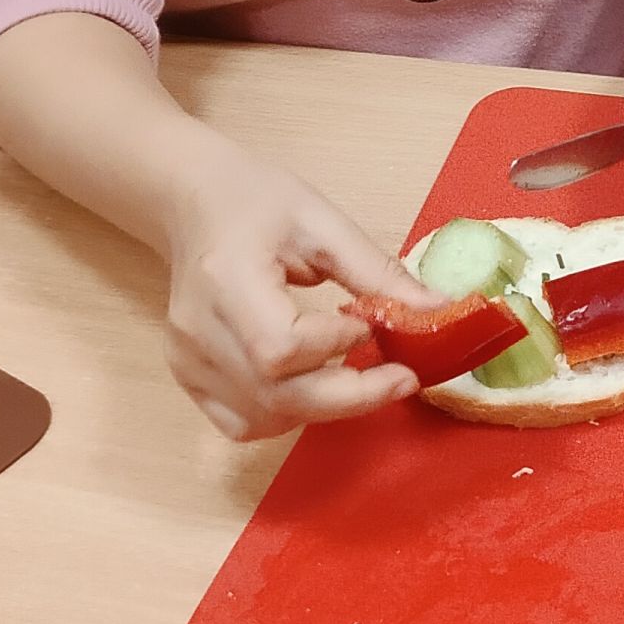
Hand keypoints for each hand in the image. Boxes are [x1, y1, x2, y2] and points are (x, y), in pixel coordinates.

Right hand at [160, 158, 441, 440]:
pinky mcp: (187, 376)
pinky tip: (313, 383)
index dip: (335, 348)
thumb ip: (377, 271)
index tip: (373, 326)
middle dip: (351, 397)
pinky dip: (288, 414)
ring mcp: (186, 360)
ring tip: (356, 373)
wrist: (194, 202)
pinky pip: (243, 422)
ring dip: (324, 407)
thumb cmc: (256, 201)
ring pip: (264, 418)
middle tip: (399, 378)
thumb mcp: (323, 221)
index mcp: (226, 281)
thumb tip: (437, 310)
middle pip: (275, 396)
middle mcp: (197, 331)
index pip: (279, 348)